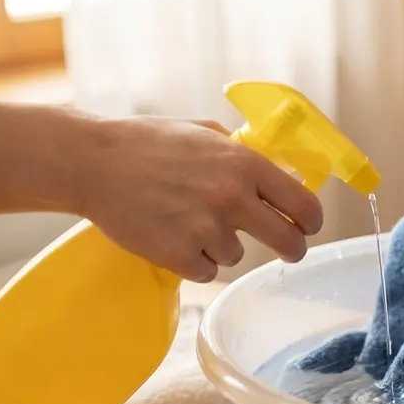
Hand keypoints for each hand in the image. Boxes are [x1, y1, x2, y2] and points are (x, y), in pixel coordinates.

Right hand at [74, 116, 322, 282]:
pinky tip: (172, 236)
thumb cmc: (147, 143)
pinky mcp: (178, 256)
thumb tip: (280, 172)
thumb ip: (244, 154)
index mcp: (245, 164)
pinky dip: (192, 261)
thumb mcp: (204, 133)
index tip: (308, 226)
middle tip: (286, 250)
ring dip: (220, 246)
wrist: (92, 163)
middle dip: (291, 249)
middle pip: (288, 243)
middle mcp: (232, 198)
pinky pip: (205, 270)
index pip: (304, 205)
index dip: (311, 221)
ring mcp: (205, 230)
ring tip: (187, 221)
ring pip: (236, 256)